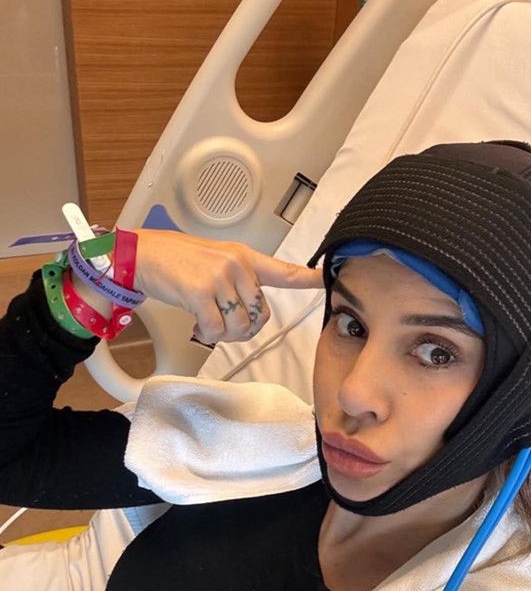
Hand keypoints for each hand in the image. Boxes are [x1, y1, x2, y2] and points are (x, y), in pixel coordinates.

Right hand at [131, 229, 323, 344]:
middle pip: (260, 314)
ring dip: (225, 335)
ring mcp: (219, 277)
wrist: (144, 254)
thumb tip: (251, 313)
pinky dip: (207, 335)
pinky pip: (216, 330)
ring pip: (240, 325)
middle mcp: (237, 265)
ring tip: (209, 325)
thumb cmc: (179, 261)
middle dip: (244, 328)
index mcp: (245, 257)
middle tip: (224, 326)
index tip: (325, 278)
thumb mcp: (217, 260)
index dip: (307, 277)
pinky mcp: (200, 292)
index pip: (283, 270)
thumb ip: (240, 280)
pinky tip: (197, 326)